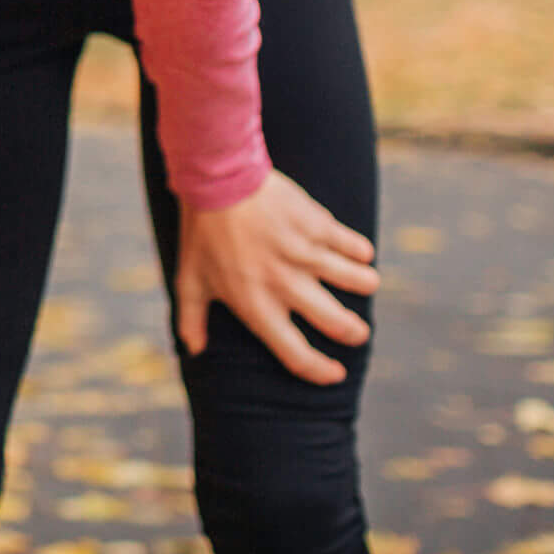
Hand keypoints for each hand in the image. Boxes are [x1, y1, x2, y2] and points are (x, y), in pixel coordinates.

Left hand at [174, 169, 378, 384]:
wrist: (216, 179)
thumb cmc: (201, 234)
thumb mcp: (189, 279)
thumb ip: (191, 319)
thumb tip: (193, 351)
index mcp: (255, 305)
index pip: (295, 354)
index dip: (320, 370)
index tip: (335, 373)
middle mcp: (285, 285)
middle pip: (338, 324)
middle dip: (354, 332)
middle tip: (357, 332)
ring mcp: (305, 254)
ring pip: (357, 282)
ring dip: (364, 286)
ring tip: (365, 285)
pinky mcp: (317, 225)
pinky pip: (355, 246)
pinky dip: (361, 252)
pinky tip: (360, 253)